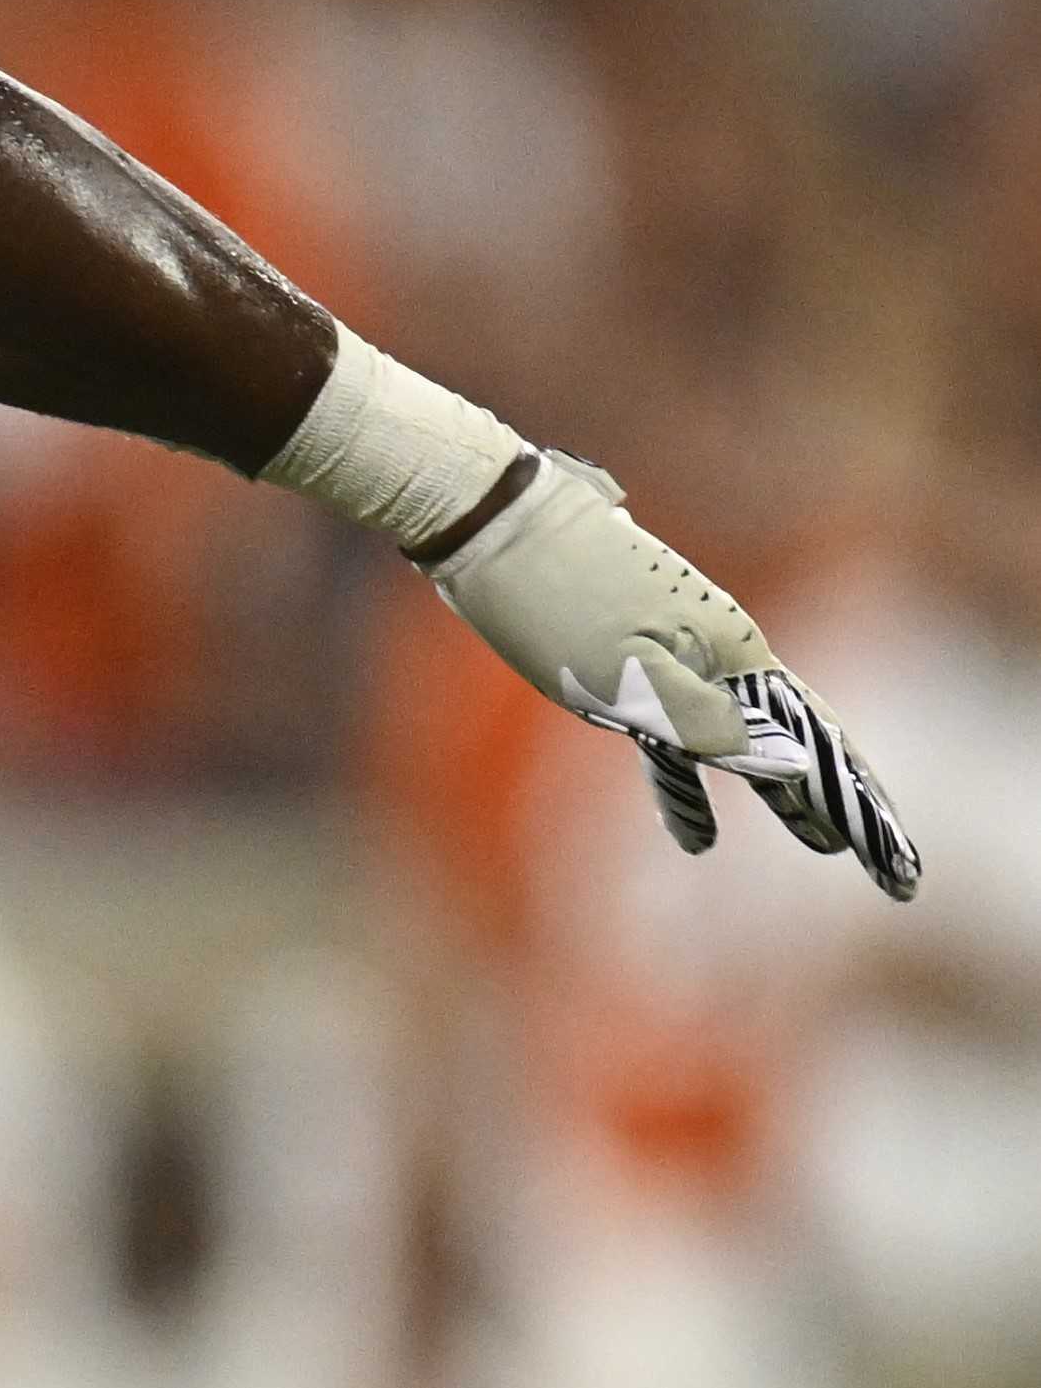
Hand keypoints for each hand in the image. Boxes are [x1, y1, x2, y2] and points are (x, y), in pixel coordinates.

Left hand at [430, 454, 919, 898]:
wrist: (494, 523)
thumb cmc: (556, 602)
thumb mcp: (631, 677)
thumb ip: (709, 724)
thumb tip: (787, 765)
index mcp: (736, 655)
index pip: (818, 744)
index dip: (856, 803)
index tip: (893, 864)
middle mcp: (720, 651)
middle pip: (793, 740)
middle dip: (833, 801)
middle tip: (877, 862)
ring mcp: (676, 652)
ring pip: (741, 740)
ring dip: (776, 794)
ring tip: (816, 843)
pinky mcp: (628, 658)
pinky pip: (678, 738)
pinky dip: (692, 786)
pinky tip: (695, 836)